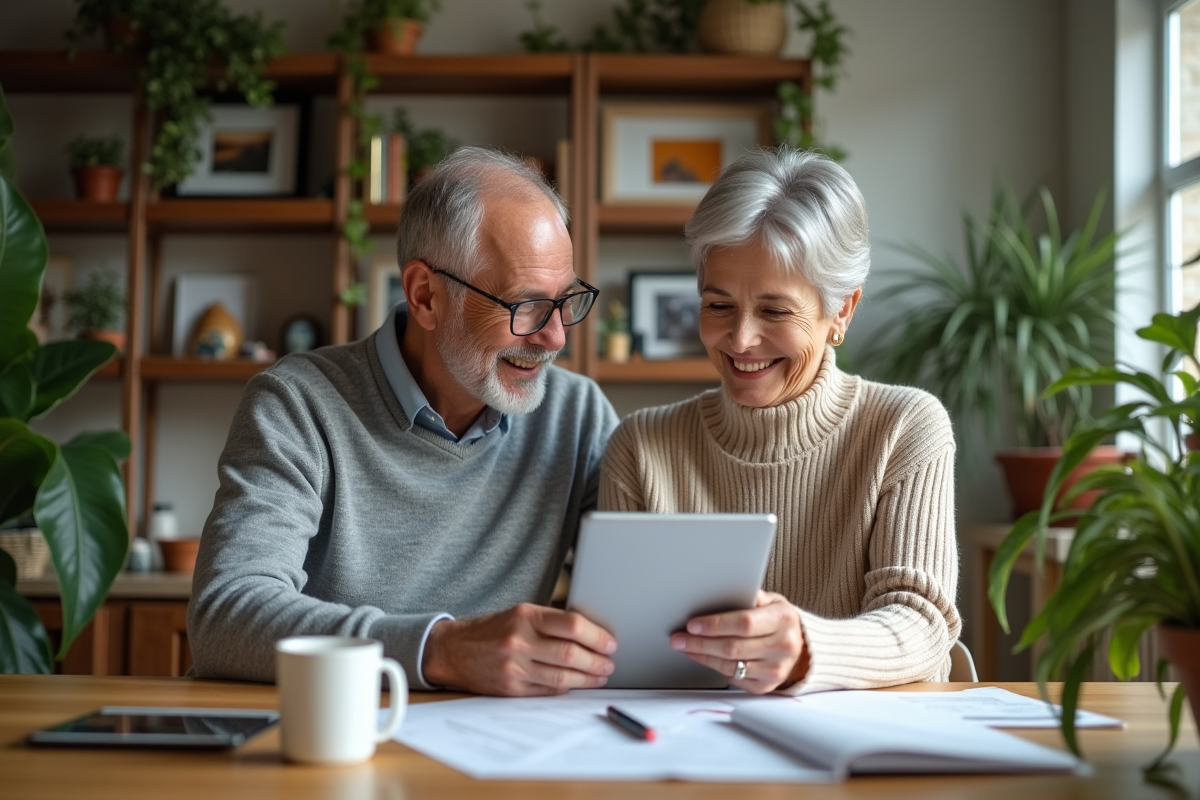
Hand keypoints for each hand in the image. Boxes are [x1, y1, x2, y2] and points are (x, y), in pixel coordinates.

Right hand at [422, 603, 616, 695]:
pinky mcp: (511, 689)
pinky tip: (576, 684)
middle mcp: (519, 641)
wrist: (453, 650)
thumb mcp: (519, 613)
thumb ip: (551, 621)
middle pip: (571, 654)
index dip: (597, 636)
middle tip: (609, 663)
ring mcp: (514, 667)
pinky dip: (566, 688)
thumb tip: (590, 634)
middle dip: (597, 661)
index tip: (610, 643)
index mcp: (525, 616)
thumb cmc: (492, 629)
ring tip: (599, 676)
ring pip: (562, 677)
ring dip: (587, 679)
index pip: (572, 625)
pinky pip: (547, 691)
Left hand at [670, 591, 804, 693]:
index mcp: (783, 619)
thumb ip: (747, 597)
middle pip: (733, 647)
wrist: (801, 647)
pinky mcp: (766, 686)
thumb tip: (714, 593)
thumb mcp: (770, 601)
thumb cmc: (778, 620)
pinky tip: (701, 657)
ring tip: (684, 646)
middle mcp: (783, 646)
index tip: (692, 624)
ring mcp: (775, 670)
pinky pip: (733, 678)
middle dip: (700, 642)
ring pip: (730, 665)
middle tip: (678, 638)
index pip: (744, 623)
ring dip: (702, 656)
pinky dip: (713, 667)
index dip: (715, 624)